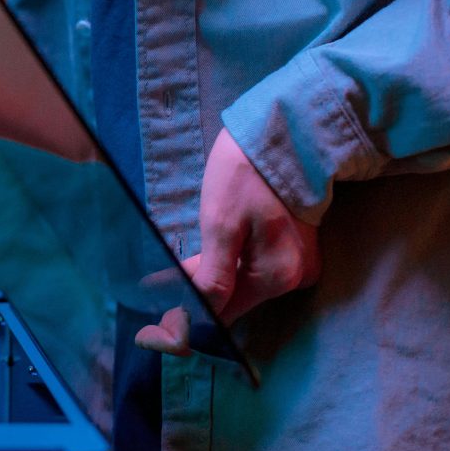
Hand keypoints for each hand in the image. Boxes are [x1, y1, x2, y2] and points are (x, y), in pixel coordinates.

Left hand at [135, 128, 320, 354]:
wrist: (284, 135)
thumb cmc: (247, 175)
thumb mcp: (221, 224)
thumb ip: (212, 275)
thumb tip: (193, 315)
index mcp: (277, 277)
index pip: (225, 315)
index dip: (188, 316)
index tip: (152, 315)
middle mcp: (293, 279)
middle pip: (233, 301)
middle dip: (194, 296)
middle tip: (152, 287)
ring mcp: (297, 264)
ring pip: (240, 284)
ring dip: (207, 280)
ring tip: (167, 274)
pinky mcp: (293, 249)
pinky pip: (252, 268)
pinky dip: (225, 266)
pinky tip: (200, 258)